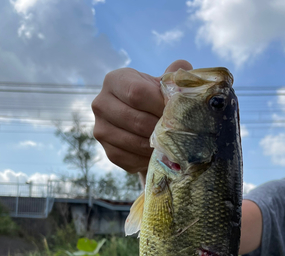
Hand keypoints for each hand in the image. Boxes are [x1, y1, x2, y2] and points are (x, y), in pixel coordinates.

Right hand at [92, 60, 192, 174]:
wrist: (142, 124)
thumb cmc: (154, 100)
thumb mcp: (162, 85)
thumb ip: (173, 78)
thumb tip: (183, 67)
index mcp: (114, 81)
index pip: (137, 94)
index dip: (160, 105)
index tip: (177, 112)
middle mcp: (101, 104)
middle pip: (136, 120)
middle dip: (161, 128)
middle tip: (179, 132)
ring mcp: (101, 130)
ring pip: (135, 142)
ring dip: (157, 145)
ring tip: (172, 143)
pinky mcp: (108, 152)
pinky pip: (131, 159)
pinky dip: (149, 159)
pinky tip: (160, 154)